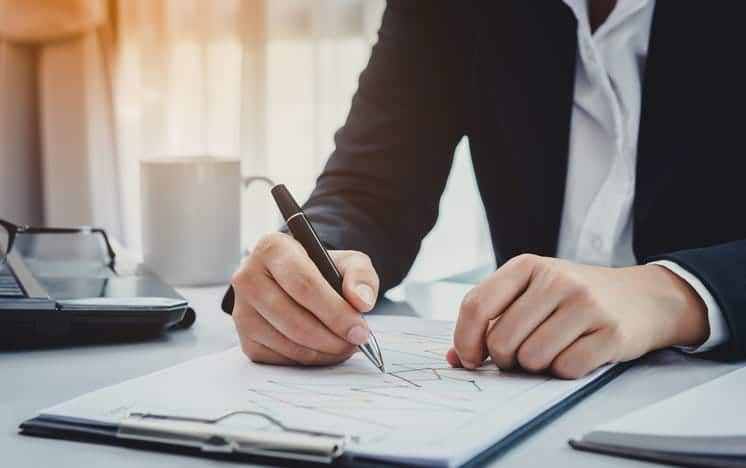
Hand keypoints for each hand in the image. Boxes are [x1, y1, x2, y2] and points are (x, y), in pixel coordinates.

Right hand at [231, 232, 379, 365]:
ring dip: (323, 352)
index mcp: (272, 248)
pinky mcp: (245, 338)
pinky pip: (279, 359)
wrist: (296, 282)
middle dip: (332, 337)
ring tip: (345, 345)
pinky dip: (308, 360)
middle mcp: (248, 277)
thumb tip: (361, 302)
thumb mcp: (348, 261)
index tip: (359, 330)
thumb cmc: (321, 270)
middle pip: (294, 319)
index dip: (336, 312)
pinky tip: (324, 350)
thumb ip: (360, 276)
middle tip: (356, 342)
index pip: (304, 285)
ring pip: (288, 343)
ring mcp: (242, 310)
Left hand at [447, 254, 709, 378]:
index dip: (465, 340)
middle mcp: (556, 279)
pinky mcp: (612, 332)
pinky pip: (566, 369)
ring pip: (532, 359)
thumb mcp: (532, 292)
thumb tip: (454, 359)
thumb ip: (491, 319)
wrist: (642, 297)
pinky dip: (564, 372)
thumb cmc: (573, 299)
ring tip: (552, 350)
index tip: (470, 358)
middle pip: (501, 340)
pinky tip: (576, 354)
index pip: (475, 305)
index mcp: (527, 266)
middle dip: (505, 359)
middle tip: (522, 355)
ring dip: (536, 367)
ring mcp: (586, 304)